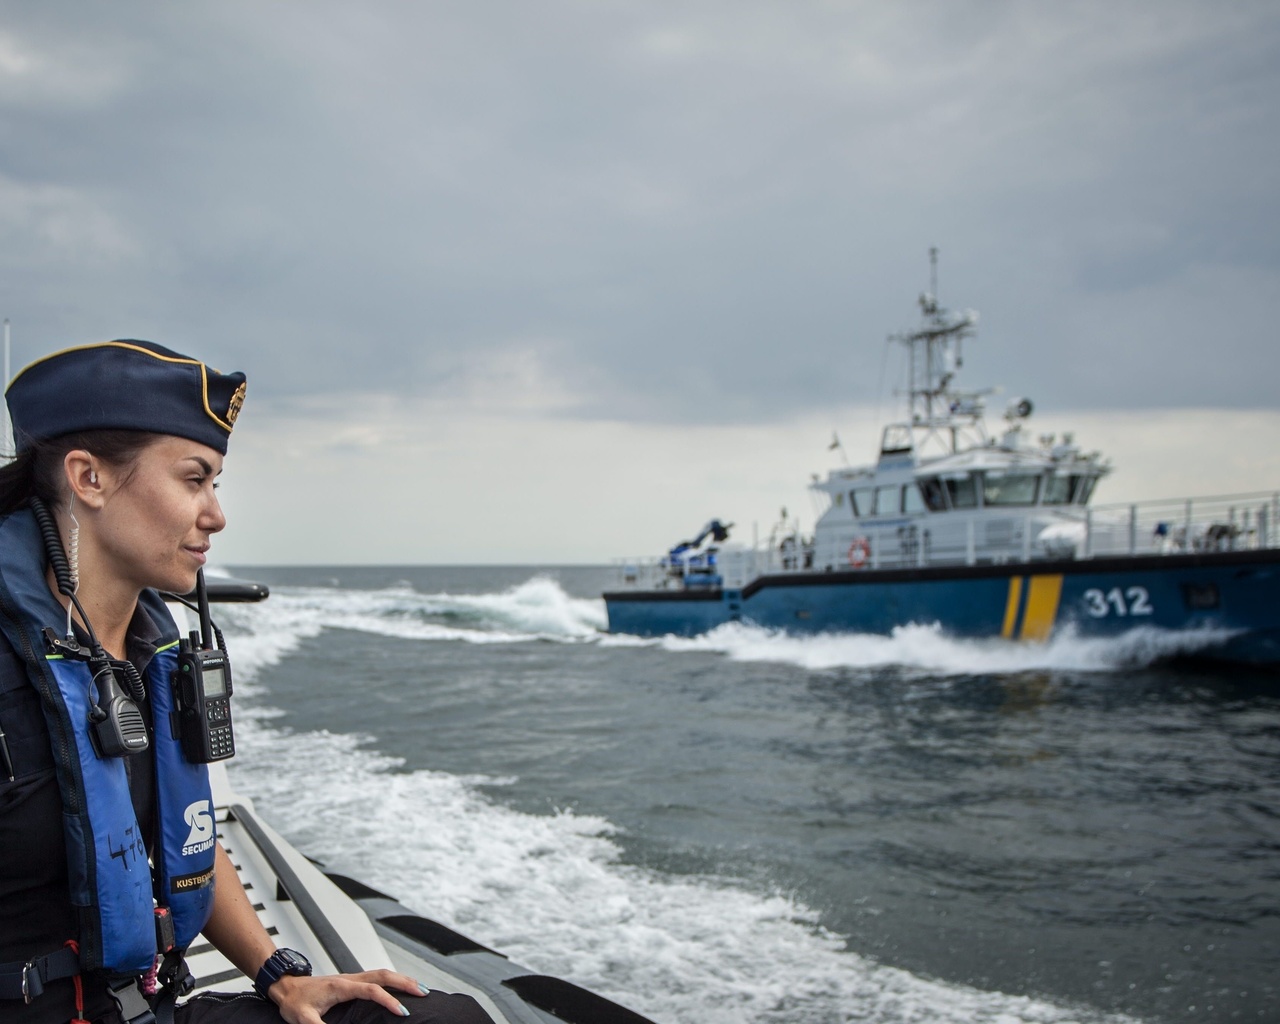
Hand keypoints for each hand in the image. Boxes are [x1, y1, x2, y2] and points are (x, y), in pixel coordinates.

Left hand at [268, 969, 426, 1022]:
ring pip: (383, 973)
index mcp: (342, 986)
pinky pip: (378, 977)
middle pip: (384, 975)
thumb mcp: (303, 1019)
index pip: (372, 990)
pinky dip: (393, 980)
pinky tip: (399, 986)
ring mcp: (352, 977)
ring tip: (419, 988)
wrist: (287, 987)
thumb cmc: (295, 1001)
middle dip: (405, 982)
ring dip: (402, 979)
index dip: (388, 1000)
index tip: (401, 1011)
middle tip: (424, 992)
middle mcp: (350, 978)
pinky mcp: (352, 980)